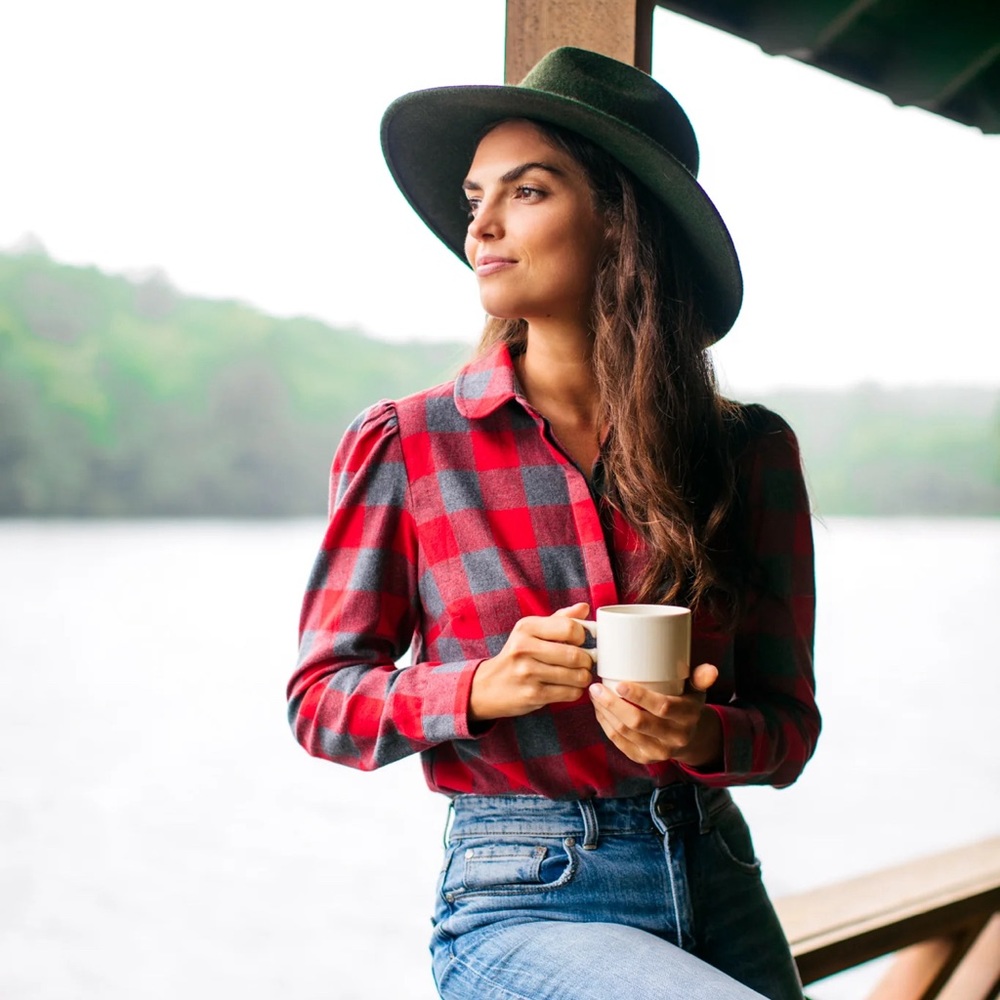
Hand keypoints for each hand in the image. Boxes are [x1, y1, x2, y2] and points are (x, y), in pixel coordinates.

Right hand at [469, 603, 595, 721]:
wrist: (488, 686)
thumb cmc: (516, 655)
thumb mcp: (531, 632)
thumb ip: (559, 619)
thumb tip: (585, 607)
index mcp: (526, 627)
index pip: (569, 627)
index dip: (582, 635)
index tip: (581, 641)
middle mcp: (524, 648)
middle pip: (574, 654)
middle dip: (587, 660)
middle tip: (586, 662)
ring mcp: (528, 673)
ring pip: (576, 676)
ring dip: (584, 677)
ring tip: (579, 675)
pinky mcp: (533, 695)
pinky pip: (570, 693)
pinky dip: (576, 691)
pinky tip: (568, 687)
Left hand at [588, 663, 721, 767]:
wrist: (688, 739)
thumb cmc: (686, 704)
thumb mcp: (696, 691)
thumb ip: (701, 678)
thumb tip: (711, 669)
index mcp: (687, 718)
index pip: (662, 707)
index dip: (640, 697)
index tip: (620, 684)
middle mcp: (673, 738)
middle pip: (638, 722)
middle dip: (613, 704)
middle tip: (597, 687)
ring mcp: (657, 752)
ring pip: (625, 732)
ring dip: (605, 713)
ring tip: (595, 695)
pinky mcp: (643, 759)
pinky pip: (619, 742)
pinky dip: (605, 725)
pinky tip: (599, 710)